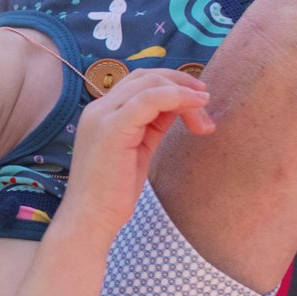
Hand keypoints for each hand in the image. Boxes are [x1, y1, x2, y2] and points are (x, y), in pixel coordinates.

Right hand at [61, 68, 212, 238]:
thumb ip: (153, 125)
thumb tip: (179, 107)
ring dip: (184, 92)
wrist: (91, 218)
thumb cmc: (113, 193)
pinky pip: (149, 99)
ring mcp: (102, 116)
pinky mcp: (112, 128)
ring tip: (205, 108)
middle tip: (206, 101)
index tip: (198, 99)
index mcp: (103, 113)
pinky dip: (177, 97)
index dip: (171, 83)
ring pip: (149, 84)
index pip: (139, 82)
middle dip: (181, 83)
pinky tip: (197, 105)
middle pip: (145, 77)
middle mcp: (98, 108)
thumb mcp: (138, 150)